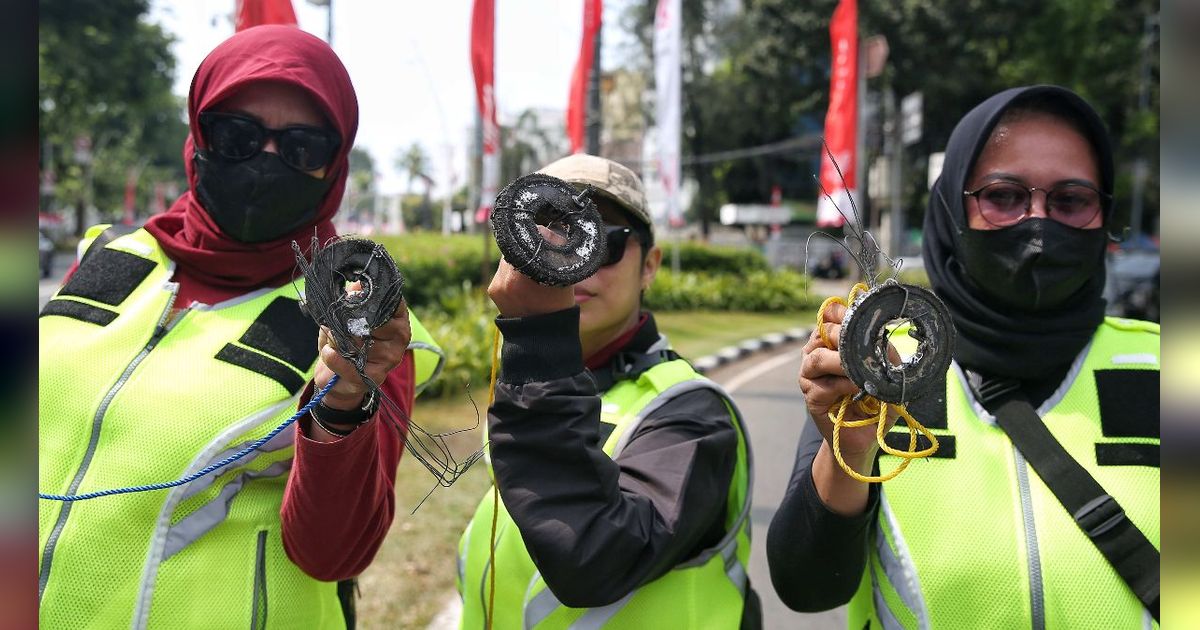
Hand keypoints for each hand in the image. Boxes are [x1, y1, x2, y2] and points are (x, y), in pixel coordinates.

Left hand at [314, 297, 411, 412]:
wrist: (339, 379)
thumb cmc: (346, 343)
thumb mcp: (347, 316)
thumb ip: (352, 299)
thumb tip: (355, 284)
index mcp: (397, 317)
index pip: (390, 299)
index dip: (367, 296)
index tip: (351, 296)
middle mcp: (400, 336)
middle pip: (371, 319)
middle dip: (348, 321)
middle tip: (337, 324)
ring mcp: (390, 357)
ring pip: (358, 340)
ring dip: (337, 340)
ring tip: (334, 342)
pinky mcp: (375, 376)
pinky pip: (349, 364)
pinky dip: (333, 357)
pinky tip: (329, 353)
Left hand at [488, 228, 574, 316]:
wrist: (541, 335)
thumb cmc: (559, 304)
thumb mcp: (565, 274)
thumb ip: (556, 249)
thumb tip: (546, 229)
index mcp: (535, 269)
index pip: (534, 235)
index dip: (541, 234)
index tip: (546, 238)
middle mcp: (513, 274)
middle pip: (519, 245)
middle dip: (527, 247)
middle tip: (537, 255)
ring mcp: (500, 282)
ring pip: (508, 257)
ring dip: (517, 259)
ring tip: (529, 272)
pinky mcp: (492, 289)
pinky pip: (501, 271)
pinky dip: (509, 273)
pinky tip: (520, 284)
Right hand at [798, 301, 898, 471]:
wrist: (865, 436)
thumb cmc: (875, 399)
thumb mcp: (887, 370)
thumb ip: (883, 351)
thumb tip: (880, 337)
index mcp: (833, 340)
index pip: (830, 315)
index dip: (843, 312)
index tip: (861, 315)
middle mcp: (816, 352)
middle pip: (825, 332)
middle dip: (846, 337)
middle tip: (866, 348)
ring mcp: (810, 375)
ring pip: (817, 357)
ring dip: (841, 362)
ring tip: (859, 371)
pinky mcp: (811, 397)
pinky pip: (823, 386)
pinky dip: (843, 385)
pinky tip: (857, 389)